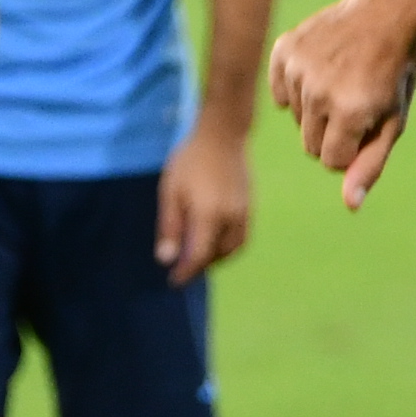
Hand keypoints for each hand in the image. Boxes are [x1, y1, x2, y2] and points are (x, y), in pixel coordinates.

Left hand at [156, 127, 253, 282]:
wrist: (224, 135)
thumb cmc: (191, 160)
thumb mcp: (171, 192)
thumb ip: (169, 226)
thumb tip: (166, 258)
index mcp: (209, 216)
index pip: (199, 256)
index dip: (186, 272)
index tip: (173, 281)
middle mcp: (231, 219)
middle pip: (216, 256)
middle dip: (199, 266)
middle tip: (181, 268)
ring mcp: (244, 214)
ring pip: (232, 249)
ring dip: (215, 258)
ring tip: (197, 256)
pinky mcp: (249, 207)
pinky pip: (241, 238)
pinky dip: (227, 247)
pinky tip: (213, 241)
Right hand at [269, 0, 415, 210]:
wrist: (388, 15)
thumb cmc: (394, 75)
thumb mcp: (392, 123)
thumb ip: (369, 165)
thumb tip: (350, 205)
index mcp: (350, 112)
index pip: (331, 162)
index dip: (352, 148)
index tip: (368, 125)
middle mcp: (319, 92)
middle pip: (309, 145)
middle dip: (332, 133)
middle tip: (355, 101)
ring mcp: (298, 68)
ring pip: (295, 119)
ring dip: (316, 108)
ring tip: (342, 80)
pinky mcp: (284, 50)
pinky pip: (279, 91)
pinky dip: (295, 86)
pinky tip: (321, 68)